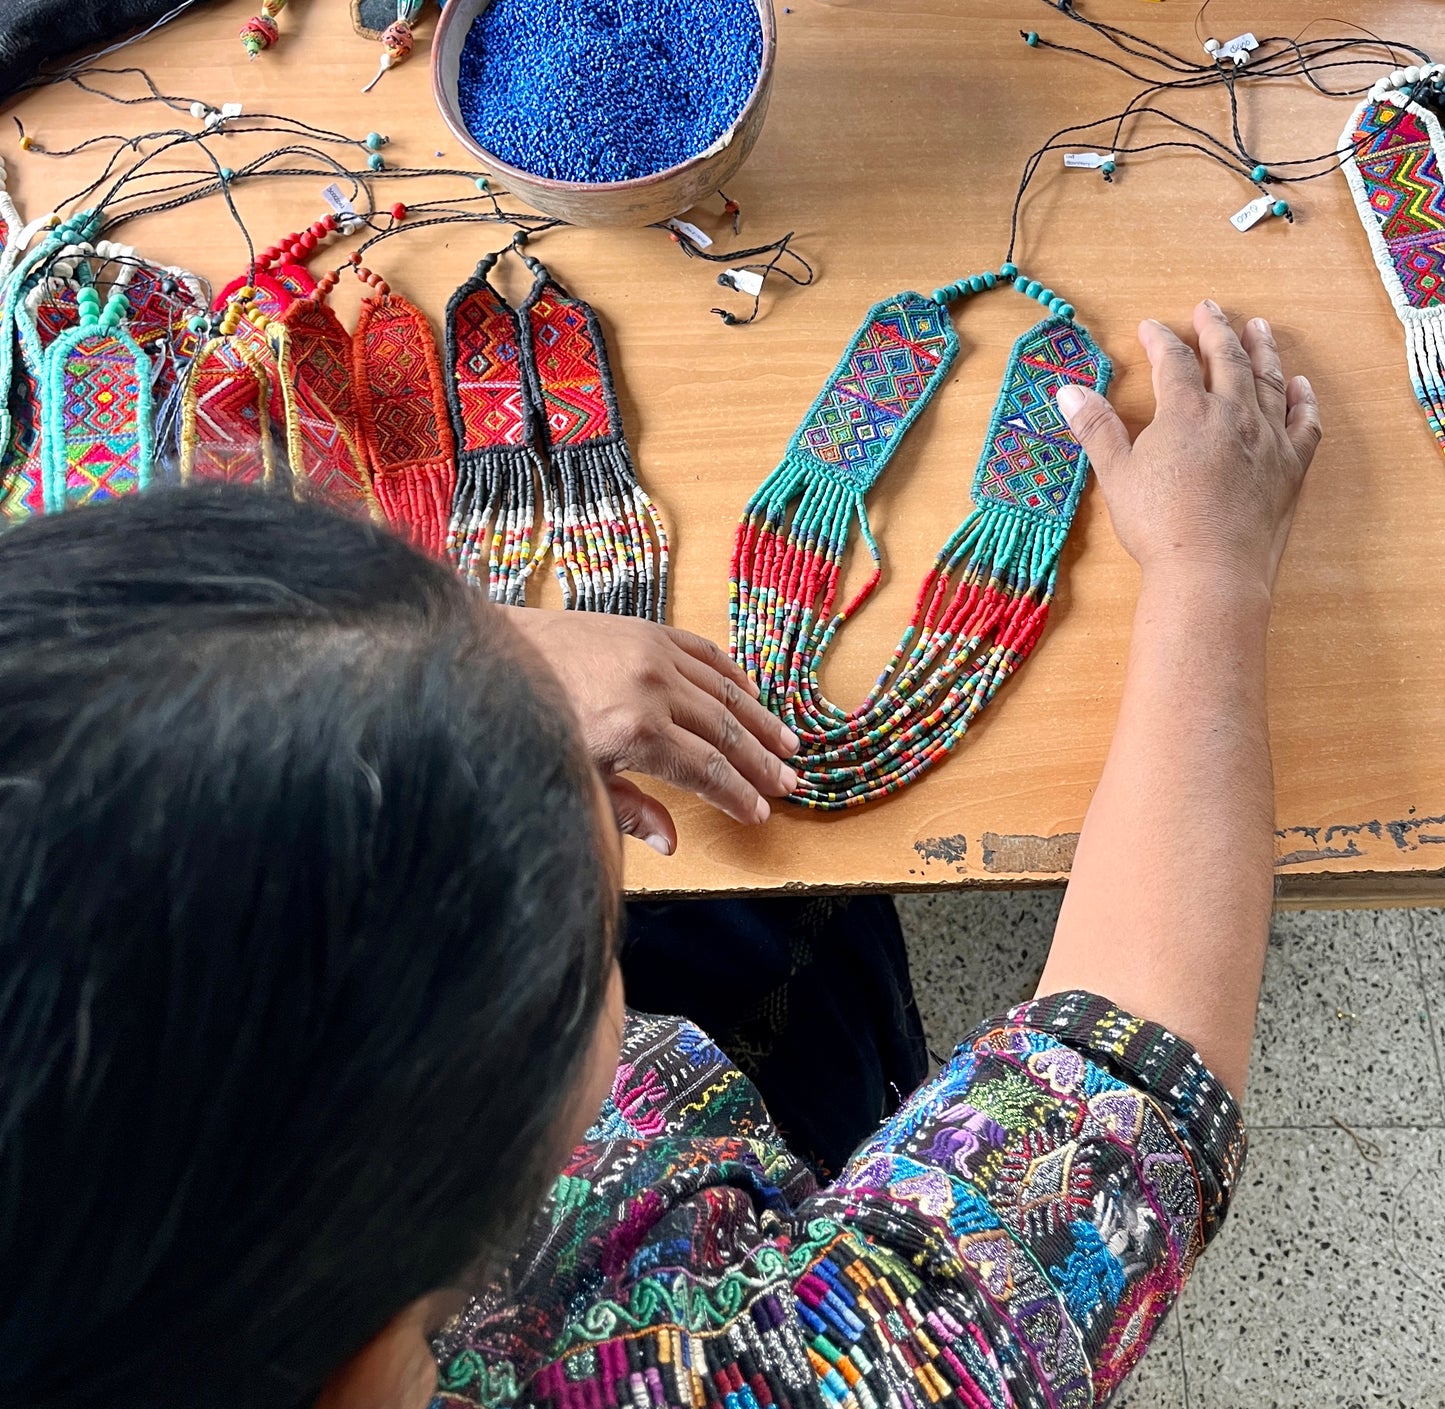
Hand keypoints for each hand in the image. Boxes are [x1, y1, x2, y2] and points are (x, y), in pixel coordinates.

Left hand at [501, 608, 797, 853]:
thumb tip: (672, 843)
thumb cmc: (533, 726)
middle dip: (761, 763)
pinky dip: (734, 676)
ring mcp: (654, 653)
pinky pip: (706, 653)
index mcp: (636, 732)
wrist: (495, 658)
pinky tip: (754, 695)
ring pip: (725, 692)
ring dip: (761, 720)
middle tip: (791, 784)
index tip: (762, 812)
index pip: (706, 770)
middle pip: (725, 732)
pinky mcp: (648, 629)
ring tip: (789, 745)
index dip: (738, 794)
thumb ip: (627, 811)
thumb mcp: (576, 779)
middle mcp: (654, 688)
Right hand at [1055, 300, 1321, 590]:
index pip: (1172, 361)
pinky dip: (1302, 399)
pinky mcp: (1289, 466)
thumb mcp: (1116, 474)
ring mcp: (1266, 438)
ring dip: (1262, 350)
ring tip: (1258, 329)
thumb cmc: (1158, 524)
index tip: (1151, 327)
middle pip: (1226, 358)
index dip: (1160, 340)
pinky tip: (1299, 385)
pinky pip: (1303, 422)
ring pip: (1267, 380)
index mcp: (1186, 412)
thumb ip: (1096, 428)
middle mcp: (1231, 414)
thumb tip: (1067, 392)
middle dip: (1215, 329)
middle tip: (1209, 309)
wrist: (1210, 568)